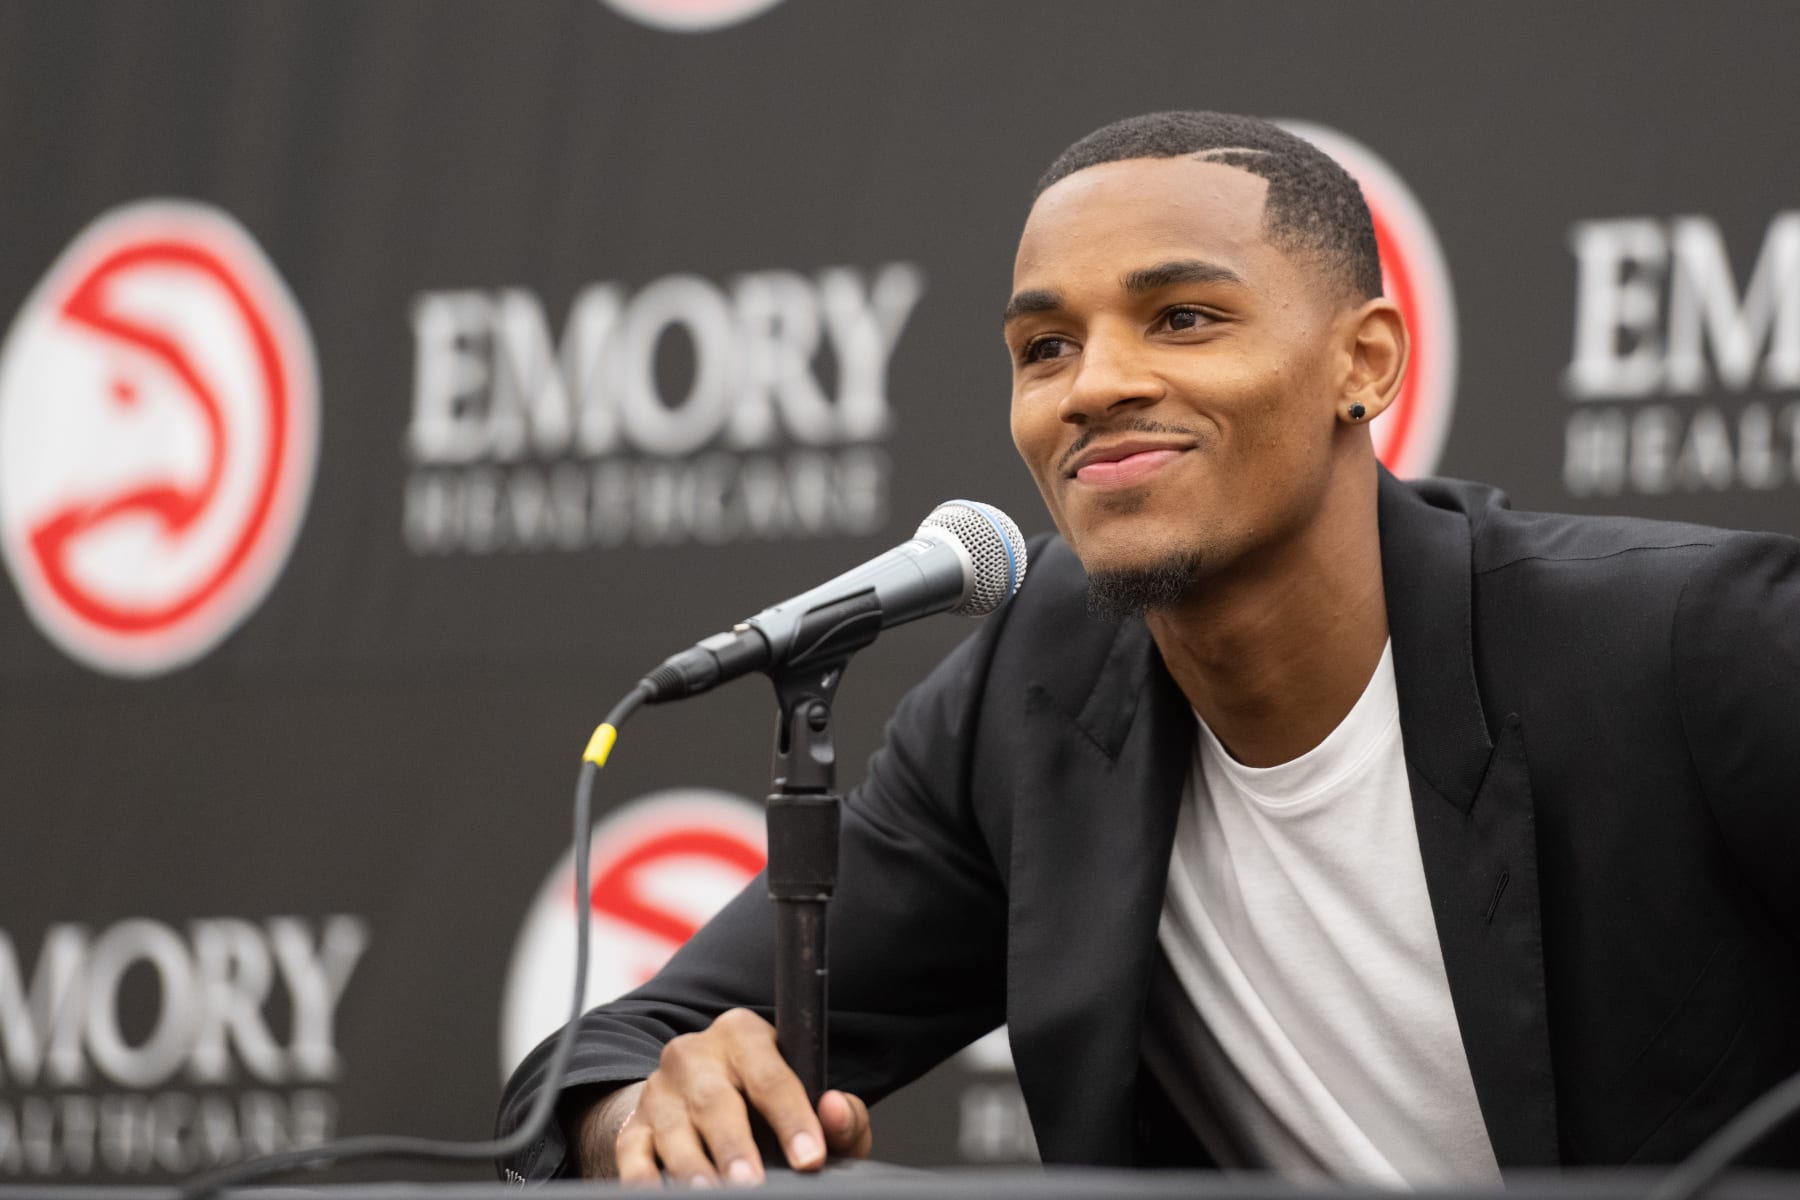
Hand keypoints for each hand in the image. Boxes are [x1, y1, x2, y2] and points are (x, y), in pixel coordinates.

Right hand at [610, 1008, 871, 1185]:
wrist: (705, 1099)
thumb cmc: (768, 1106)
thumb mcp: (809, 1102)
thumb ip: (840, 1114)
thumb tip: (835, 1111)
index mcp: (744, 1036)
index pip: (771, 1077)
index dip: (793, 1120)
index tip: (810, 1159)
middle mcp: (696, 1055)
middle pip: (715, 1101)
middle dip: (734, 1147)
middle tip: (751, 1184)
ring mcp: (660, 1090)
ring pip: (672, 1128)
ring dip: (691, 1167)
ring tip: (710, 1195)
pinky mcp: (635, 1124)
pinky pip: (631, 1152)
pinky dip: (642, 1177)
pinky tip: (659, 1193)